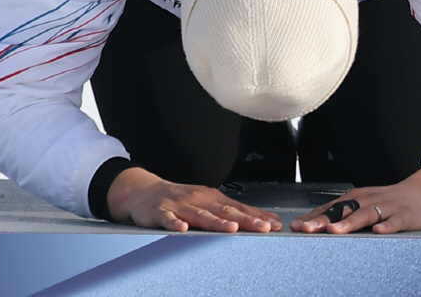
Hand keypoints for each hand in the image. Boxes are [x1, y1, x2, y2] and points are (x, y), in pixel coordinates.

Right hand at [107, 167, 282, 232]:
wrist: (144, 191)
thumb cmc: (181, 199)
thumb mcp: (209, 202)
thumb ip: (234, 212)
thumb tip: (265, 220)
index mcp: (212, 199)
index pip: (239, 208)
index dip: (257, 216)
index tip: (275, 225)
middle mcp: (199, 200)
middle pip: (225, 212)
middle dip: (245, 220)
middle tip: (263, 227)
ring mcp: (180, 206)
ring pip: (200, 215)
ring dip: (216, 222)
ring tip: (231, 229)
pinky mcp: (160, 212)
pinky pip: (168, 219)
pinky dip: (175, 223)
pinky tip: (182, 229)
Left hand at [290, 166, 420, 234]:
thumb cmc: (389, 201)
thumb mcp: (364, 204)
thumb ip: (343, 214)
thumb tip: (314, 224)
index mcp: (357, 198)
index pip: (331, 207)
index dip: (313, 217)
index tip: (296, 227)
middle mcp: (369, 200)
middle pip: (344, 210)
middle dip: (324, 219)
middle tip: (307, 229)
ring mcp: (388, 207)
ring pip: (367, 214)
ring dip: (350, 223)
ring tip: (335, 231)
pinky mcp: (405, 216)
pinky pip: (395, 222)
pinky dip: (387, 227)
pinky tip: (379, 232)